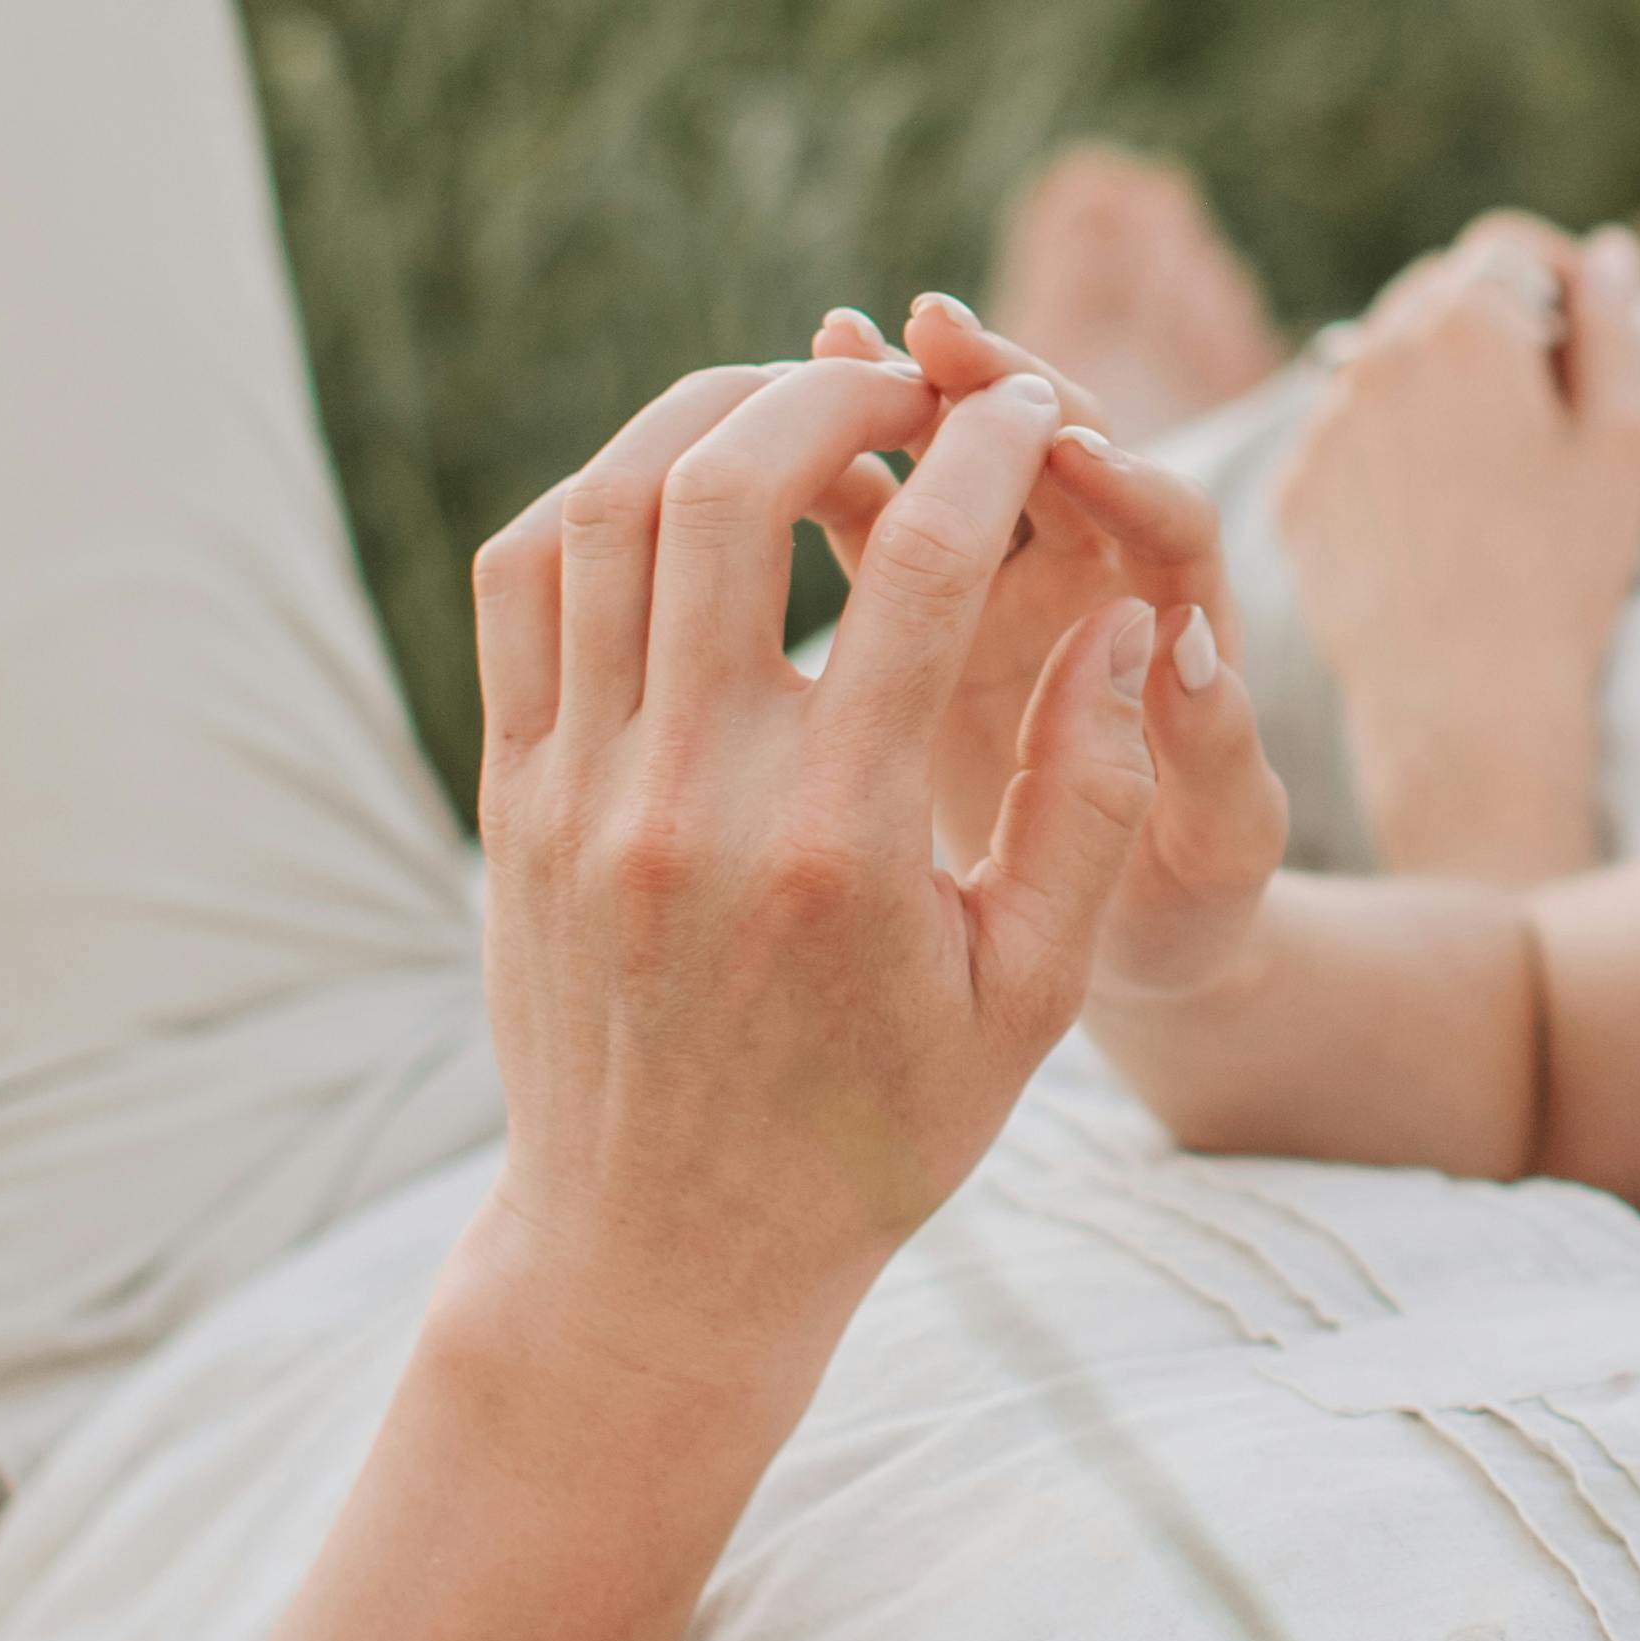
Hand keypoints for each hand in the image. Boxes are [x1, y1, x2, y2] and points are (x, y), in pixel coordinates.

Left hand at [468, 345, 1153, 1415]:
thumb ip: (1092, 800)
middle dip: (836, 395)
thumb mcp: (1031, 995)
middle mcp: (688, 802)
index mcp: (838, 848)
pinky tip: (684, 486)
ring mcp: (577, 794)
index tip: (1035, 410)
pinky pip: (524, 584)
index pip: (916, 567)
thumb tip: (1128, 621)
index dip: (990, 450)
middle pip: (727, 489)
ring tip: (801, 408)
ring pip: (607, 511)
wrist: (663, 1252)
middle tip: (913, 387)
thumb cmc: (875, 1132)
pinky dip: (601, 494)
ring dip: (707, 416)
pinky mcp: (511, 799)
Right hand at [814, 296, 1292, 1001]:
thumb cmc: (1184, 910)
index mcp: (1185, 629)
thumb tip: (1185, 643)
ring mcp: (1012, 584)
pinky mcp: (933, 606)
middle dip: (1002, 386)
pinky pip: (886, 510)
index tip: (1068, 448)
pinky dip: (836, 462)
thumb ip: (1219, 756)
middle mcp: (1103, 580)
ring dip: (908, 395)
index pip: (1168, 523)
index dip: (1124, 480)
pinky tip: (766, 417)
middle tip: (935, 329)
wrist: (1120, 942)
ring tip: (836, 339)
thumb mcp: (1220, 848)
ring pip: (964, 461)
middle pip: (1065, 447)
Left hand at [1272, 214, 1639, 880]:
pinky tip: (1434, 521)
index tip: (1588, 341)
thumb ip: (1617, 327)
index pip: (1509, 246)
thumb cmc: (1564, 573)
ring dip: (1437, 385)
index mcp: (1468, 325)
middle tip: (1546, 414)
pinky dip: (1388, 448)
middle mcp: (1377, 352)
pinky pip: (1345, 430)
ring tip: (1488, 477)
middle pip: (1441, 293)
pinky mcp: (1296, 486)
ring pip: (1385, 359)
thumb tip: (1608, 253)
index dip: (1561, 279)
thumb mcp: (1626, 443)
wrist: (1463, 700)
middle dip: (1497, 327)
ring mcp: (1325, 420)